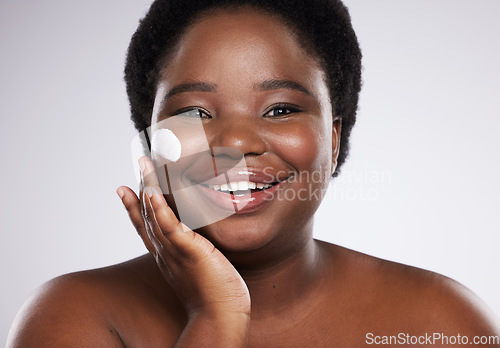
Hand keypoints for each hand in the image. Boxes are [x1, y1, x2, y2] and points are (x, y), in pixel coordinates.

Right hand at [116, 156, 250, 316]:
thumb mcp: (198, 266)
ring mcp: (174, 252)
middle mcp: (164, 252)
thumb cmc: (215, 293)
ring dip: (148, 189)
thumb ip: (193, 250)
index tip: (125, 189)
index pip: (146, 226)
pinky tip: (153, 194)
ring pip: (155, 217)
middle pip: (146, 216)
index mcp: (166, 255)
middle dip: (140, 188)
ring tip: (144, 166)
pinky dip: (160, 212)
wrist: (220, 315)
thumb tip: (198, 239)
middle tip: (137, 164)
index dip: (134, 207)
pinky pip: (171, 229)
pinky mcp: (189, 252)